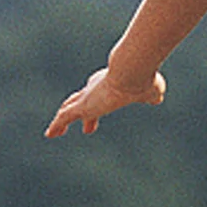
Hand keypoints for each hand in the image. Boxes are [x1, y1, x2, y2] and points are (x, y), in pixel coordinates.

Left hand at [44, 65, 165, 137]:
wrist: (133, 71)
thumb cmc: (143, 79)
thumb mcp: (151, 90)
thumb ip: (151, 95)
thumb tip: (157, 99)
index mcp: (111, 83)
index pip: (98, 91)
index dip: (96, 100)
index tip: (95, 111)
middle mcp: (96, 87)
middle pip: (82, 99)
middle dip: (80, 110)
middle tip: (83, 125)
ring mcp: (87, 97)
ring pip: (69, 108)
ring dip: (62, 120)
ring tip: (55, 131)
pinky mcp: (82, 107)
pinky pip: (63, 118)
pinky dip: (56, 126)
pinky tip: (49, 134)